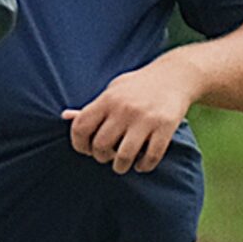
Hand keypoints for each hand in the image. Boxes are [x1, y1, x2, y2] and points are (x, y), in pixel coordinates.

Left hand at [62, 53, 205, 173]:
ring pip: (124, 156)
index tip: (87, 149)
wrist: (177, 75)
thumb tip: (65, 117)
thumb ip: (92, 108)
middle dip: (101, 157)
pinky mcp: (165, 126)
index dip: (79, 144)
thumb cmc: (138, 86)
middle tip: (108, 156)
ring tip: (122, 164)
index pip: (80, 128)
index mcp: (107, 100)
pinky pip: (151, 156)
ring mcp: (145, 118)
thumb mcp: (113, 91)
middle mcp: (124, 109)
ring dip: (120, 166)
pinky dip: (144, 166)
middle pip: (101, 145)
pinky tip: (141, 164)